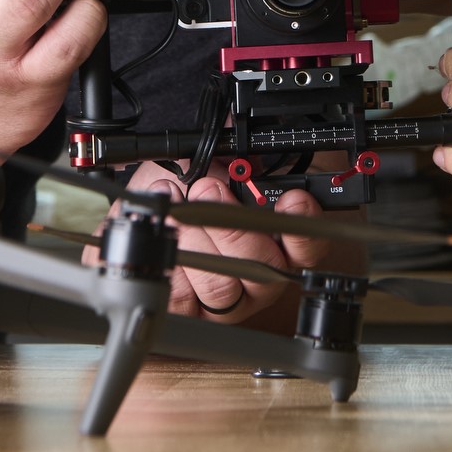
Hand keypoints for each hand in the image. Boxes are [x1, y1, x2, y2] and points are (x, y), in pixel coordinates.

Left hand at [115, 164, 337, 325]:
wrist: (144, 219)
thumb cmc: (180, 194)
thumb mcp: (208, 165)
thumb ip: (228, 159)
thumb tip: (234, 136)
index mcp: (275, 241)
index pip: (307, 245)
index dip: (305, 226)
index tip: (293, 200)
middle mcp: (257, 277)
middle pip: (265, 270)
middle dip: (232, 227)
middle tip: (208, 191)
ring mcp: (227, 301)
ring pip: (222, 287)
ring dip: (196, 240)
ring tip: (178, 212)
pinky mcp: (192, 315)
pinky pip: (186, 298)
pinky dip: (171, 261)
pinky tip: (167, 236)